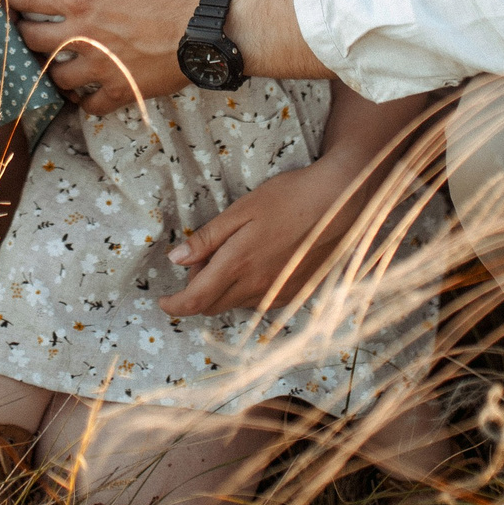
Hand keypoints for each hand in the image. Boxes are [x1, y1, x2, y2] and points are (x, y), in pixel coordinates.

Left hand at [8, 0, 207, 112]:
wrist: (204, 30)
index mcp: (82, 2)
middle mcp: (83, 38)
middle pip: (34, 41)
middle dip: (22, 34)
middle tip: (21, 31)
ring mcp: (100, 68)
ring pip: (57, 77)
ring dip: (49, 70)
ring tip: (50, 63)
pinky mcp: (120, 90)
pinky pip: (90, 106)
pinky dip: (82, 102)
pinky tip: (82, 95)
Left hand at [157, 157, 361, 318]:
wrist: (339, 201)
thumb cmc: (288, 198)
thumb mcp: (241, 210)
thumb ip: (207, 239)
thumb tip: (176, 260)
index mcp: (237, 265)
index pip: (195, 301)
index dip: (175, 305)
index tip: (164, 301)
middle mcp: (256, 287)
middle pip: (212, 306)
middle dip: (198, 292)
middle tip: (202, 261)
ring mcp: (277, 294)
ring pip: (235, 305)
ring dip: (223, 291)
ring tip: (232, 256)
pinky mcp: (294, 294)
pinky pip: (258, 303)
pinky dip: (246, 291)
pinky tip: (256, 264)